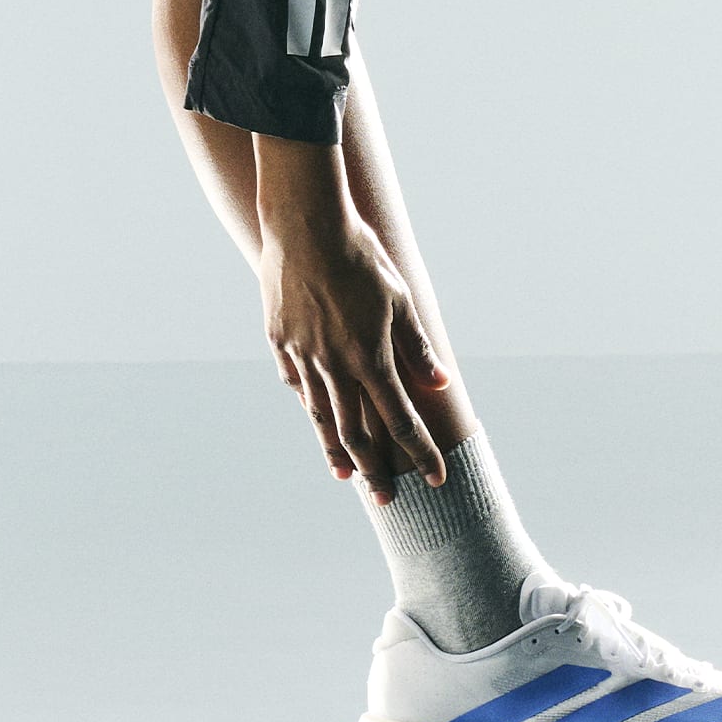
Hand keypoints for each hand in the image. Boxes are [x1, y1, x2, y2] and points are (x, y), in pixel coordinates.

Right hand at [255, 139, 449, 501]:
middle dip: (376, 469)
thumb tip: (441, 384)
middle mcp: (334, 364)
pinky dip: (310, 406)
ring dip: (337, 450)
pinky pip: (297, 384)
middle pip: (357, 432)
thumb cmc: (359, 254)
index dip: (421, 451)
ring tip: (346, 475)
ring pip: (322, 416)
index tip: (437, 477)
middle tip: (387, 499)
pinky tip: (317, 417)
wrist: (304, 223)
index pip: (401, 418)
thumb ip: (417, 347)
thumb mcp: (399, 297)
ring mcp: (302, 355)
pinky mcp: (279, 340)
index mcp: (370, 355)